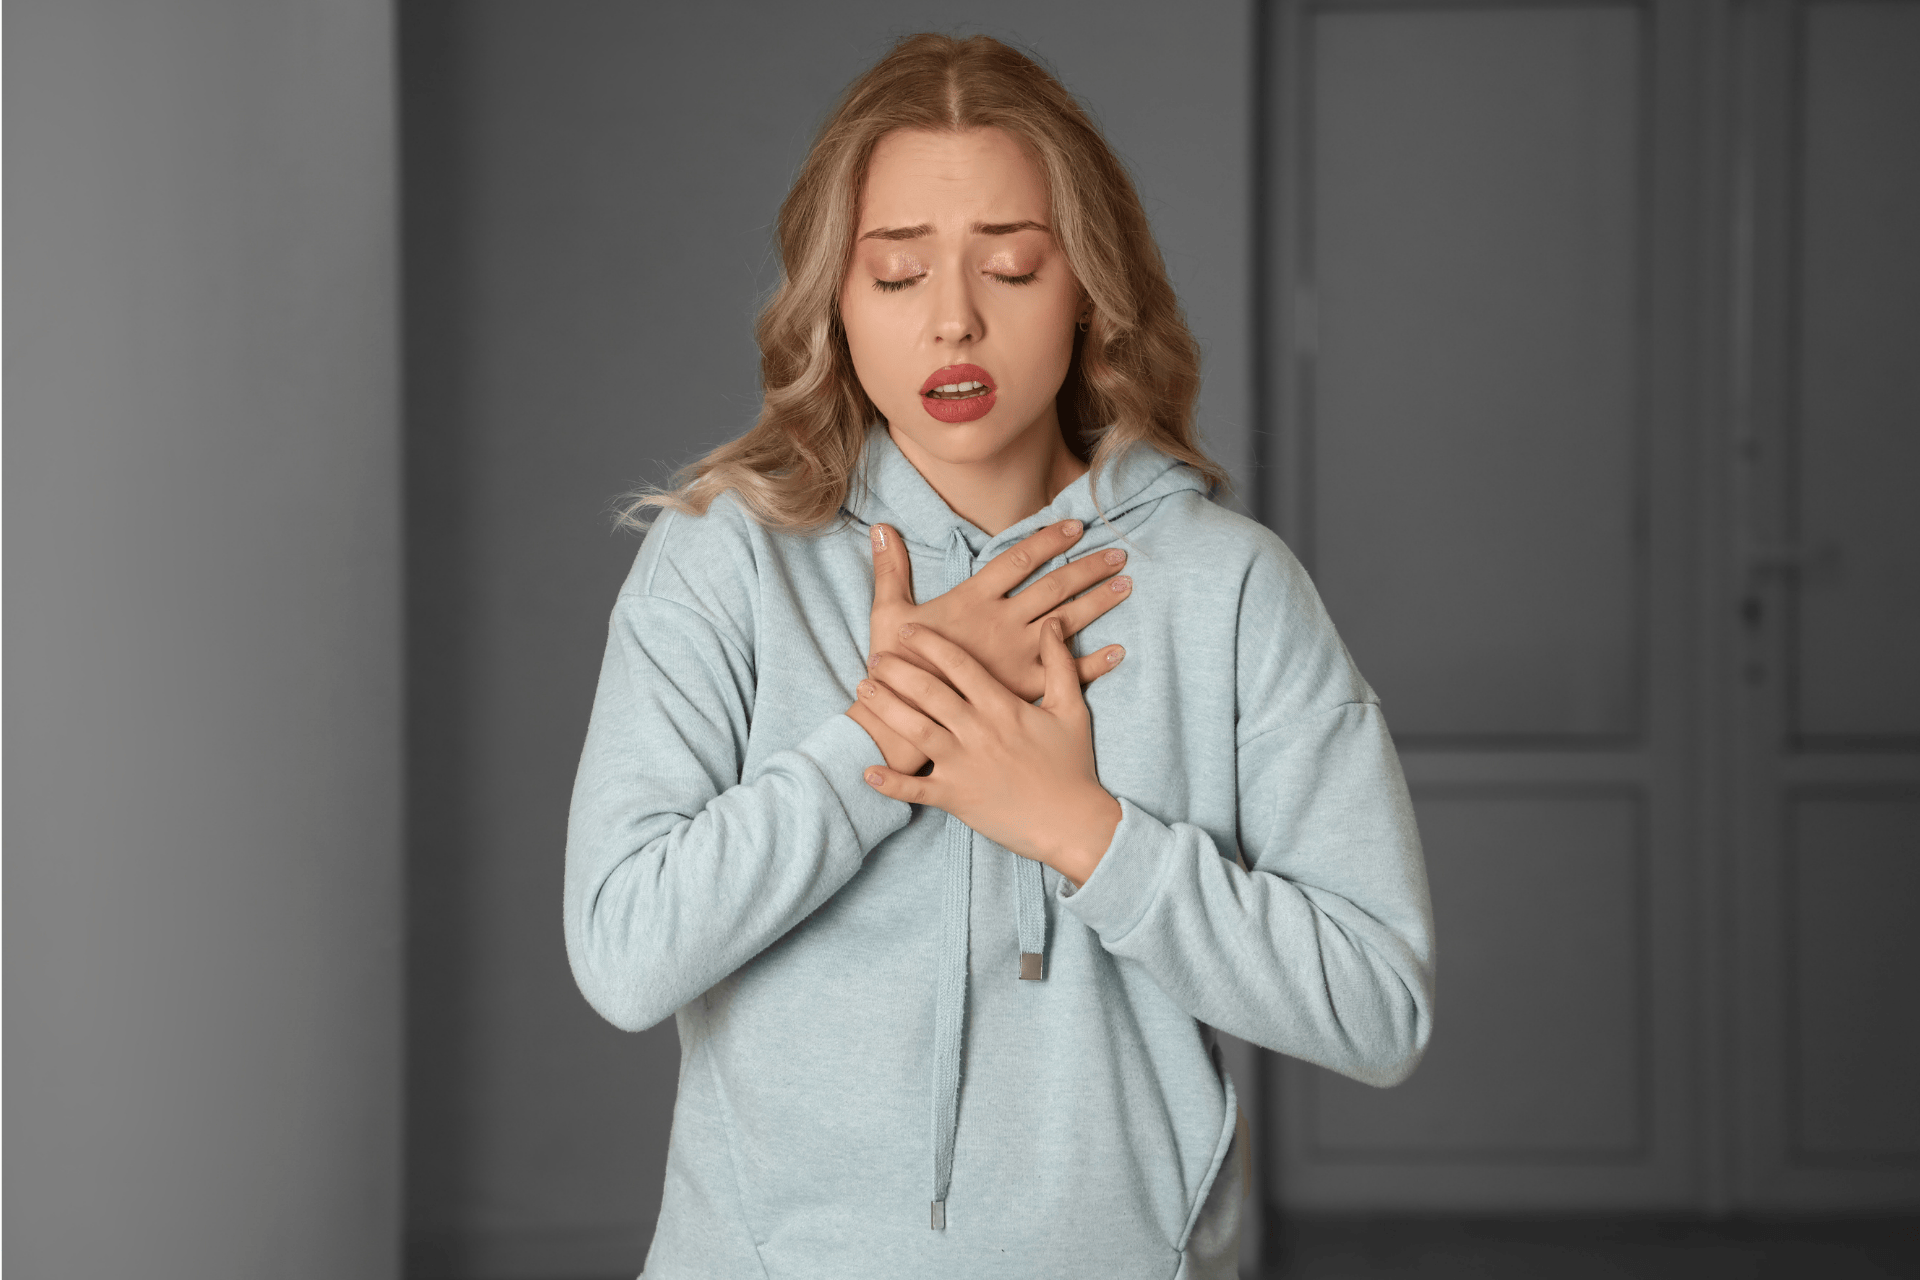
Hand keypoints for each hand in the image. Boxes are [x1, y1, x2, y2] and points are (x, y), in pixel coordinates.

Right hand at [847, 518, 1130, 775]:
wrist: (904, 722)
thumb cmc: (896, 668)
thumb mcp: (887, 614)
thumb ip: (890, 569)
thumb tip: (881, 527)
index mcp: (974, 601)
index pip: (1018, 560)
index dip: (1048, 540)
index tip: (1076, 526)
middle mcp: (1003, 623)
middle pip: (1054, 587)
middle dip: (1088, 568)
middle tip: (1119, 553)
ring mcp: (1017, 656)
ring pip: (1068, 623)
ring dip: (1099, 602)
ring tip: (1126, 585)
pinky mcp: (1025, 689)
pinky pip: (1066, 675)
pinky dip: (1094, 663)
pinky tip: (1118, 651)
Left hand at [856, 618, 1122, 887]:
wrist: (1073, 823)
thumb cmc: (1072, 765)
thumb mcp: (1071, 708)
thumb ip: (1059, 663)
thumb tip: (1054, 623)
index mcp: (1002, 707)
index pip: (959, 664)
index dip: (930, 643)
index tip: (908, 630)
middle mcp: (977, 731)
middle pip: (928, 692)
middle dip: (897, 670)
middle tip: (874, 655)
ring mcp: (963, 765)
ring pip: (914, 731)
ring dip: (885, 710)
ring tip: (863, 691)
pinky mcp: (955, 798)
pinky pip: (915, 789)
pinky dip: (889, 783)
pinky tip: (866, 771)